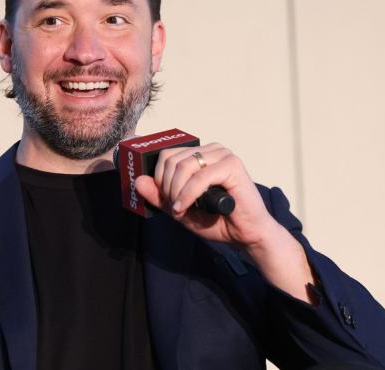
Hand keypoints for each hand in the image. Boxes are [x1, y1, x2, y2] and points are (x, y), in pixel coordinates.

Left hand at [133, 143, 277, 247]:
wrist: (246, 235)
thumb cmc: (218, 220)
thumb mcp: (180, 208)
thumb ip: (159, 196)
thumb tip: (138, 181)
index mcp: (201, 155)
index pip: (167, 154)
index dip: (159, 177)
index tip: (165, 199)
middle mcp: (212, 150)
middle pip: (172, 159)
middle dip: (167, 187)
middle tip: (173, 207)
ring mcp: (223, 155)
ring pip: (184, 166)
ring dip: (176, 192)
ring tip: (180, 209)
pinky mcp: (233, 166)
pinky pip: (200, 177)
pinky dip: (187, 195)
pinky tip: (184, 208)